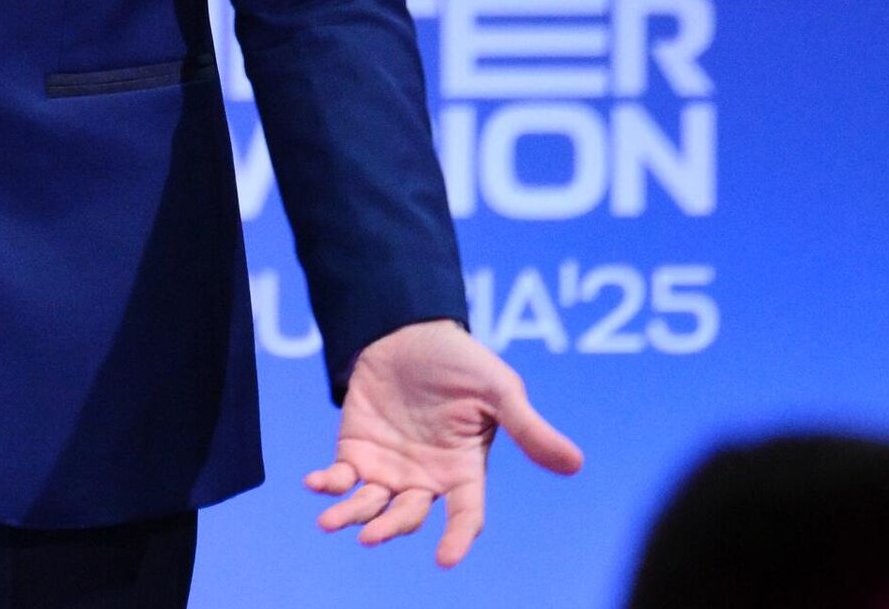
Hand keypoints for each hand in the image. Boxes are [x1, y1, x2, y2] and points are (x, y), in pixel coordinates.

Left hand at [305, 317, 582, 565]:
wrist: (408, 327)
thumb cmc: (460, 361)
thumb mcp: (498, 389)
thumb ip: (527, 428)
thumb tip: (575, 464)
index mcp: (463, 470)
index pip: (465, 515)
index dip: (458, 539)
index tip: (446, 559)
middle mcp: (425, 478)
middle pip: (407, 516)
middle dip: (389, 528)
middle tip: (370, 535)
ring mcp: (389, 466)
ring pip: (371, 505)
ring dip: (351, 516)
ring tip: (331, 522)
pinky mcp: (356, 448)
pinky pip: (341, 477)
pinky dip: (327, 484)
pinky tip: (313, 483)